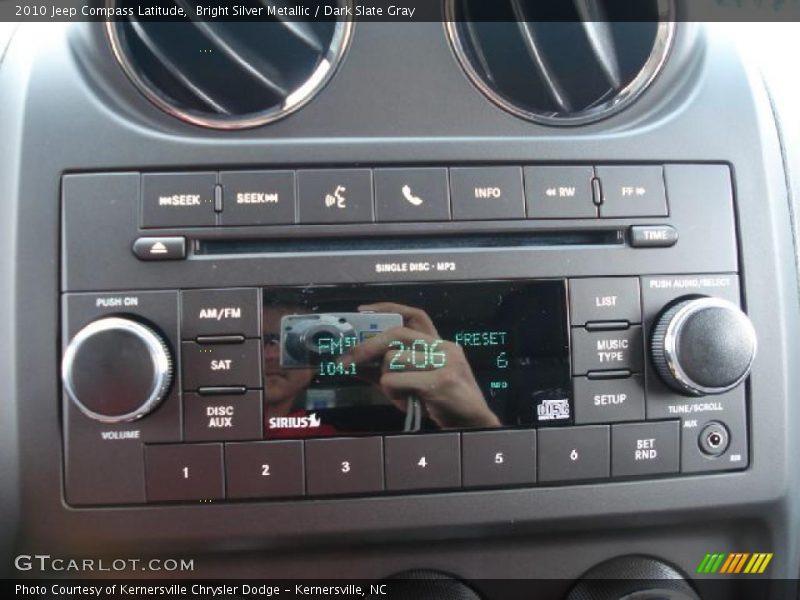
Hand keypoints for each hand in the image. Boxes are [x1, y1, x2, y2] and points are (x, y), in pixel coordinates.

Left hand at [340, 302, 500, 428]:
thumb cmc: (443, 404)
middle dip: (366, 347)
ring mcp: (445, 363)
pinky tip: (405, 402)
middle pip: (396, 334)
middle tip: (344, 361)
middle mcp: (444, 348)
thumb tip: (355, 364)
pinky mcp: (441, 381)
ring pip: (392, 359)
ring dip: (385, 380)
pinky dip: (392, 393)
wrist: (474, 425)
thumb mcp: (415, 383)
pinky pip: (395, 380)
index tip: (363, 311)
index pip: (415, 315)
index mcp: (440, 344)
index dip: (387, 308)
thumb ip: (389, 371)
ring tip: (399, 394)